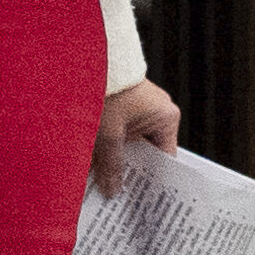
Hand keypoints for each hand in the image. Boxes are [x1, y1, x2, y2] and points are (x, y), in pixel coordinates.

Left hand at [93, 78, 182, 195]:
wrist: (88, 57)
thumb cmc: (107, 90)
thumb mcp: (108, 133)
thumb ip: (111, 164)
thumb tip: (113, 190)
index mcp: (166, 118)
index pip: (165, 158)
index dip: (152, 178)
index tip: (141, 197)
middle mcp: (158, 113)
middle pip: (146, 151)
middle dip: (129, 170)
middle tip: (118, 194)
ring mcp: (141, 108)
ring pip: (130, 142)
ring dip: (116, 157)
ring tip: (103, 181)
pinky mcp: (125, 104)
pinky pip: (120, 131)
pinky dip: (109, 145)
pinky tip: (95, 161)